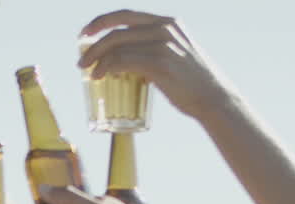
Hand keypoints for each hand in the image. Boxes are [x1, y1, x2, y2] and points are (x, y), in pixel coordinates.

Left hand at [79, 10, 233, 121]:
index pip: (126, 14)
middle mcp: (165, 28)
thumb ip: (154, 49)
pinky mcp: (160, 62)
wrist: (213, 98)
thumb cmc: (191, 82)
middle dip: (93, 43)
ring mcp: (163, 44)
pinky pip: (122, 60)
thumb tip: (126, 60)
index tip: (85, 33)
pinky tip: (100, 76)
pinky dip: (106, 67)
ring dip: (96, 58)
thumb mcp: (175, 54)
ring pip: (117, 45)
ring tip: (88, 72)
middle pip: (117, 29)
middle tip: (81, 60)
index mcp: (168, 23)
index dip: (102, 21)